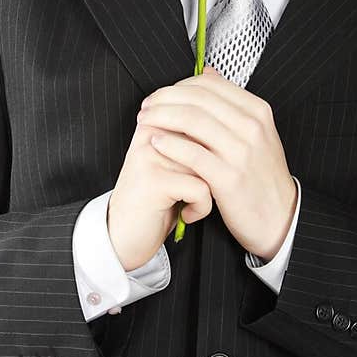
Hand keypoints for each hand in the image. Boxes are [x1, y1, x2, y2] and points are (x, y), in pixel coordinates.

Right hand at [107, 107, 214, 271]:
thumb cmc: (157, 200)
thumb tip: (231, 124)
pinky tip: (186, 215)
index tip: (196, 173)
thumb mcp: (176, 163)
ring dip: (209, 189)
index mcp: (156, 122)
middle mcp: (151, 132)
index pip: (203, 119)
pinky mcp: (154, 181)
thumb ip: (195, 140)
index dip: (212, 151)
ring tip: (190, 201)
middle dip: (212, 169)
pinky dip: (201, 207)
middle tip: (196, 189)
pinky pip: (201, 188)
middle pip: (208, 141)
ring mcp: (150, 155)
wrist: (124, 237)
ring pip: (208, 163)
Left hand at [135, 66, 297, 261]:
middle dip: (164, 98)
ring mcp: (242, 152)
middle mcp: (252, 127)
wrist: (280, 217)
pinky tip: (155, 143)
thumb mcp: (257, 132)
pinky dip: (169, 145)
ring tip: (145, 121)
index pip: (210, 84)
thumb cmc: (262, 175)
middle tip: (146, 106)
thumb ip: (232, 103)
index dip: (178, 85)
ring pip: (192, 121)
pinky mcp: (229, 178)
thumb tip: (208, 72)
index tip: (161, 94)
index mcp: (257, 111)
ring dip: (161, 117)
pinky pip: (192, 154)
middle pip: (198, 98)